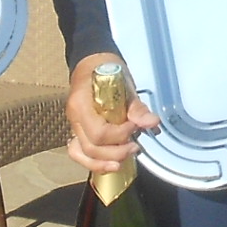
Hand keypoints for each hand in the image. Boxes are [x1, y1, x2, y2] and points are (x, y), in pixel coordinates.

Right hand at [65, 53, 159, 173]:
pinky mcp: (77, 131)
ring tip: (124, 160)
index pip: (99, 133)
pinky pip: (79, 152)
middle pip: (91, 148)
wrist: (92, 62)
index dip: (120, 135)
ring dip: (103, 162)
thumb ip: (137, 108)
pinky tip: (110, 164)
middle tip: (135, 146)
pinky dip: (94, 162)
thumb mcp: (125, 84)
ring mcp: (73, 126)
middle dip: (115, 152)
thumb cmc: (108, 70)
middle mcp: (74, 118)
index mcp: (82, 104)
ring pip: (82, 154)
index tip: (135, 127)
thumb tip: (152, 123)